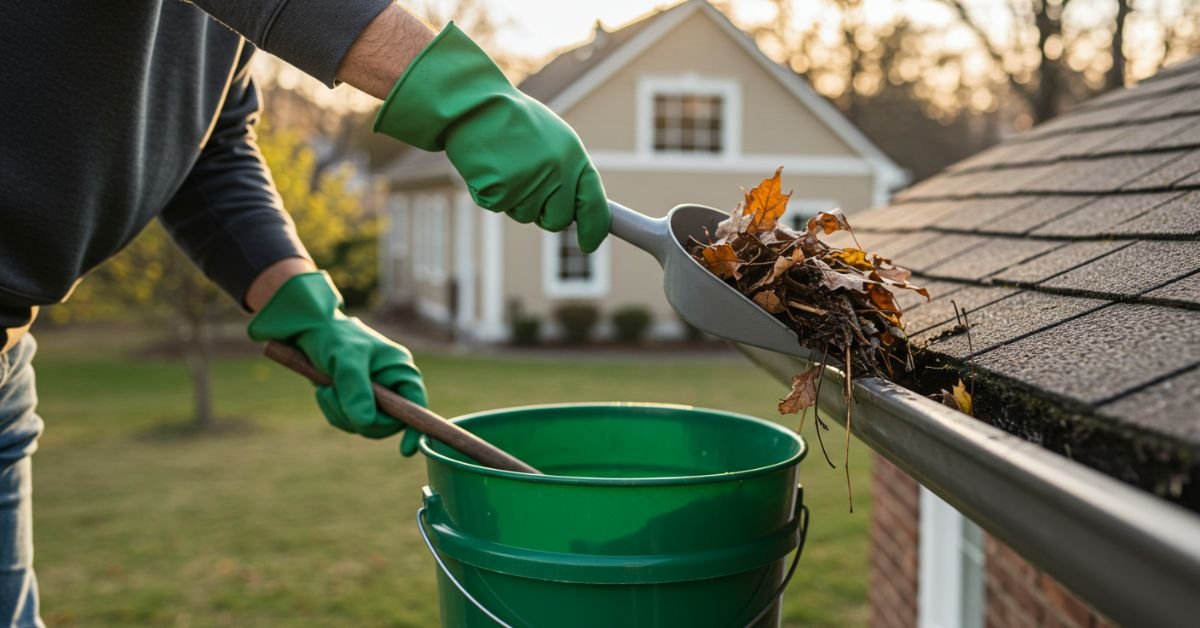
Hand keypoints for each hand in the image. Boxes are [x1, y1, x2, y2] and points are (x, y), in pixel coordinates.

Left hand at [248, 272, 427, 454]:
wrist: (311, 330)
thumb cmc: (334, 338)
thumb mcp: (345, 360)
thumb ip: (357, 391)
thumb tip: (365, 422)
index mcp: (400, 371)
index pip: (416, 406)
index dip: (414, 429)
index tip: (405, 450)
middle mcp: (392, 384)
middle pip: (387, 423)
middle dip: (358, 416)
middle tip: (335, 398)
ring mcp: (375, 395)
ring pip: (364, 424)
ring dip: (340, 412)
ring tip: (327, 388)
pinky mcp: (357, 400)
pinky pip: (349, 421)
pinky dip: (333, 410)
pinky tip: (324, 390)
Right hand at [373, 23, 609, 252]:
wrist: (474, 104)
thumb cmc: (512, 119)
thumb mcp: (551, 136)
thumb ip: (567, 169)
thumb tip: (575, 205)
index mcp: (573, 155)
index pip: (593, 203)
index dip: (594, 228)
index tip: (589, 244)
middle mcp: (557, 172)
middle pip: (558, 219)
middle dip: (544, 214)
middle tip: (526, 188)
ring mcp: (529, 184)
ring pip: (525, 215)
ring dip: (513, 199)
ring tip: (503, 164)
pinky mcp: (501, 192)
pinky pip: (498, 206)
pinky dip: (489, 192)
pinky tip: (487, 167)